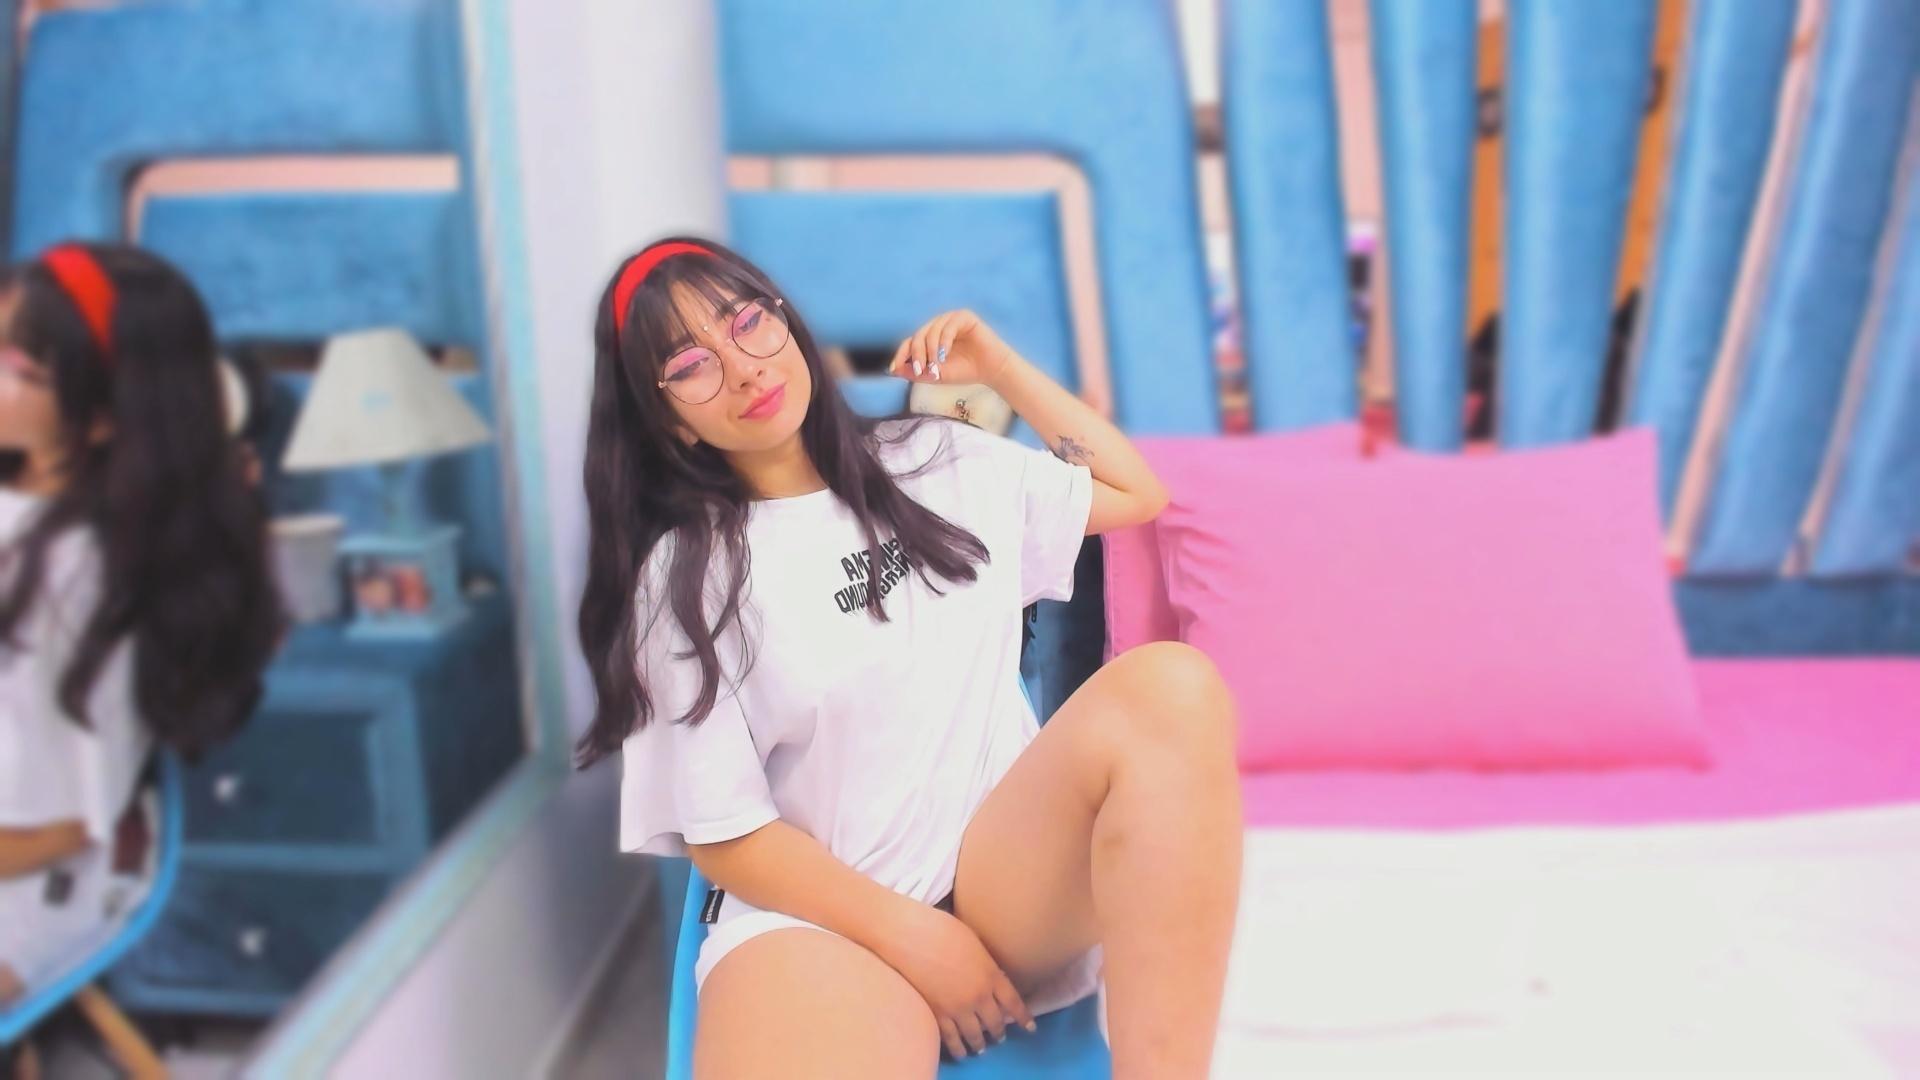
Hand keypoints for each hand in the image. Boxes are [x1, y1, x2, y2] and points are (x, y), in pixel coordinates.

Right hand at [878, 899, 1035, 1059]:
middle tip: (1000, 1037)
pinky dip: (958, 1047)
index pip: (1013, 1002)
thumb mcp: (976, 943)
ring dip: (980, 1044)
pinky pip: (951, 1038)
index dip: (1022, 1017)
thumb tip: (992, 976)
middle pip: (995, 1022)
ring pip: (975, 1035)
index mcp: (992, 975)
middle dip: (999, 1032)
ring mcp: (958, 1008)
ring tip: (981, 1049)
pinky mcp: (937, 1015)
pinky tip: (960, 1052)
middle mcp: (979, 996)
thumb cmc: (943, 930)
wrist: (912, 937)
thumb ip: (987, 965)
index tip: (1029, 1027)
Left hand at [888, 310, 1015, 388]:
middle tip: (920, 371)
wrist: (991, 370)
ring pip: (931, 330)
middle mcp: (938, 326)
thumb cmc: (965, 371)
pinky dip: (943, 342)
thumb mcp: (936, 375)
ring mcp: (950, 319)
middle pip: (918, 335)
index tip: (894, 369)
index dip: (900, 354)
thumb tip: (893, 370)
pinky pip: (948, 326)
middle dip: (916, 354)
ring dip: (930, 350)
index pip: (909, 342)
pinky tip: (944, 356)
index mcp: (930, 337)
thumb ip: (916, 372)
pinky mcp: (964, 316)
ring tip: (935, 366)